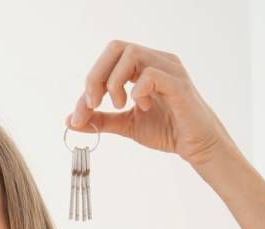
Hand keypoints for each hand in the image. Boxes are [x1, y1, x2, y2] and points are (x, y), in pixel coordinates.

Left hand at [67, 40, 238, 168]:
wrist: (195, 145)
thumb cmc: (166, 129)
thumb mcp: (125, 124)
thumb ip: (100, 120)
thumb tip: (69, 120)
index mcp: (142, 67)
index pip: (108, 60)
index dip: (89, 84)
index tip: (81, 114)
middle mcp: (155, 61)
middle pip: (116, 47)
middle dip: (96, 76)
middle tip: (94, 103)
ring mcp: (169, 69)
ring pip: (131, 54)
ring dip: (114, 82)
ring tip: (119, 105)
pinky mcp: (179, 85)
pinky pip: (151, 74)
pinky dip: (137, 90)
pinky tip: (141, 107)